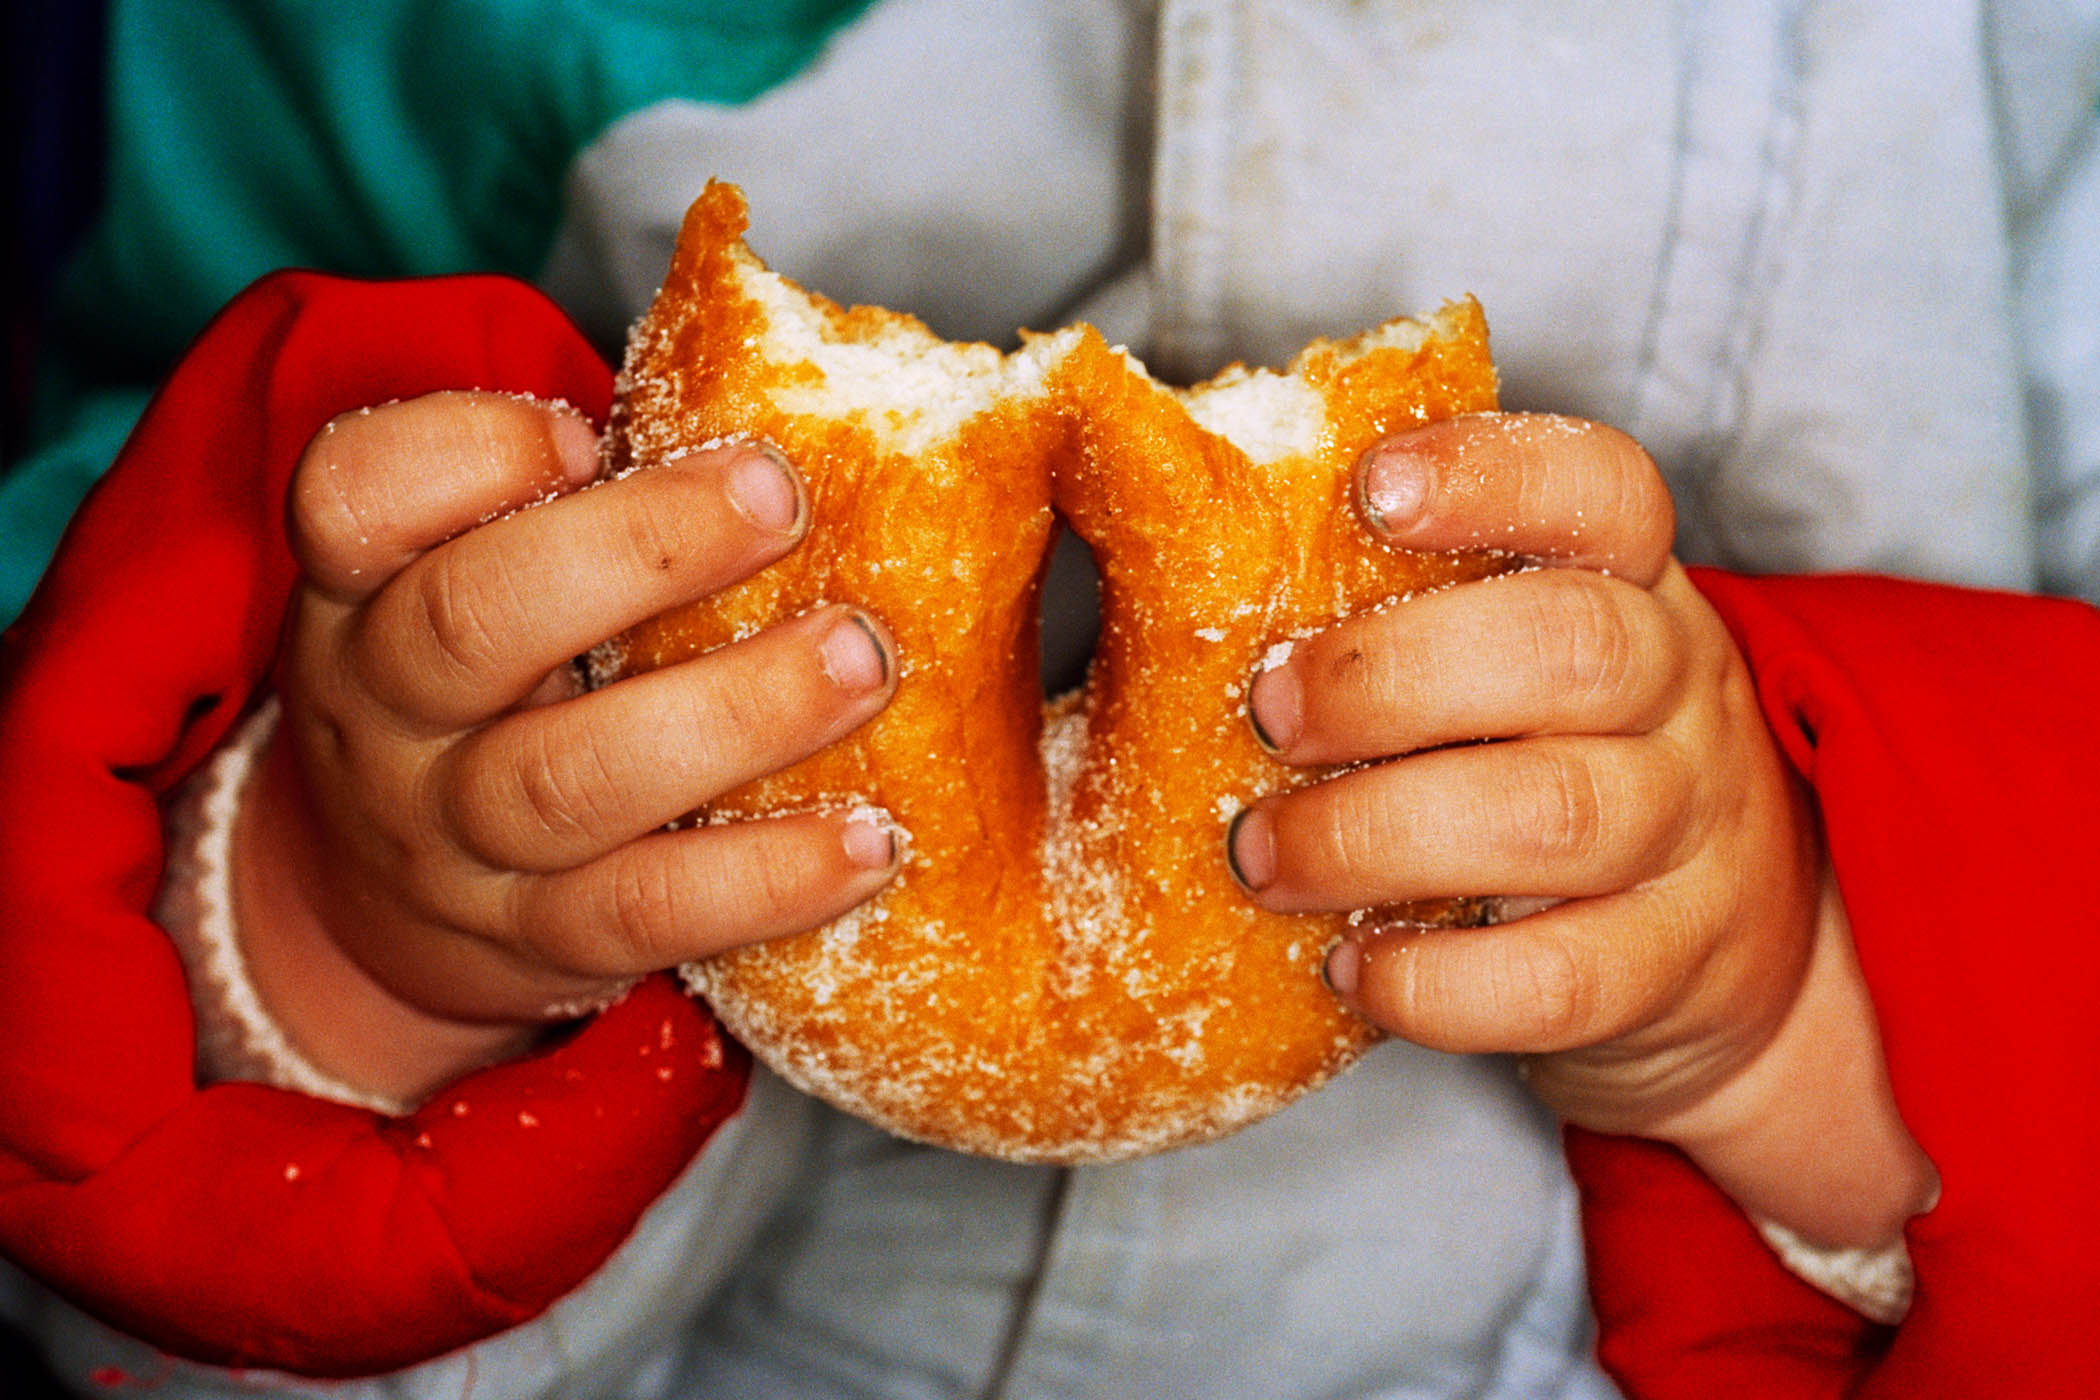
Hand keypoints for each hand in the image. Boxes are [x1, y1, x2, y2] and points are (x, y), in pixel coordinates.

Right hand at [234, 392, 901, 1103]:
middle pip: (471, 621)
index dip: (466, 453)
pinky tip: (870, 837)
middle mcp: (386, 714)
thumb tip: (802, 398)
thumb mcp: (473, 579)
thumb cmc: (487, 691)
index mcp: (361, 590)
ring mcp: (454, 842)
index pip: (353, 497)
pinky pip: (650, 913)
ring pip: (572, 780)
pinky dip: (769, 878)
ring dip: (737, 714)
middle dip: (640, 549)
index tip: (587, 432)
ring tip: (865, 662)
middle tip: (782, 499)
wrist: (382, 911)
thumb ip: (581, 503)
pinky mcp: (538, 943)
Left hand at [1229, 413, 1935, 1248]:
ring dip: (1372, 835)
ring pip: (1551, 817)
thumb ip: (1398, 603)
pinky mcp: (1668, 970)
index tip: (1371, 490)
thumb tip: (1175, 557)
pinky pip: (1551, 980)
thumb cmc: (1557, 759)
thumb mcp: (1516, 652)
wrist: (1746, 943)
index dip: (1488, 476)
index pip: (1601, 489)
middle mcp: (1679, 693)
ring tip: (1266, 855)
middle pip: (1570, 648)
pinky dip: (1429, 981)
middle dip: (1388, 678)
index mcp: (1629, 584)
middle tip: (1270, 713)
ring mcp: (1689, 835)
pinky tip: (1350, 964)